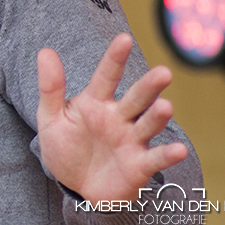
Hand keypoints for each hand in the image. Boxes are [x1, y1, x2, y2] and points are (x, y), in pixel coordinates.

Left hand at [36, 33, 188, 202]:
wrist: (75, 186)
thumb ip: (50, 87)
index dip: (115, 58)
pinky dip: (167, 155)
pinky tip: (179, 150)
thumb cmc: (65, 146)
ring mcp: (131, 140)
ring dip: (158, 117)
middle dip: (149, 86)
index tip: (124, 38)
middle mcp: (119, 117)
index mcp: (96, 102)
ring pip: (148, 124)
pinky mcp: (139, 165)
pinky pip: (155, 158)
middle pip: (136, 98)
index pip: (107, 75)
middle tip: (163, 72)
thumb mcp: (51, 117)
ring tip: (166, 106)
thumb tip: (45, 51)